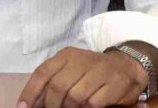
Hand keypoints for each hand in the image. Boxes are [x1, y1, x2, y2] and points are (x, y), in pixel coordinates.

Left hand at [17, 46, 147, 107]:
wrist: (127, 67)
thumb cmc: (92, 72)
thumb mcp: (71, 70)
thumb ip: (52, 83)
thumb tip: (31, 104)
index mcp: (67, 55)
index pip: (43, 72)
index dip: (30, 91)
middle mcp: (82, 59)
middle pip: (58, 87)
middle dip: (51, 106)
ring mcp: (100, 70)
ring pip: (75, 97)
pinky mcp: (115, 83)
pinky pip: (93, 103)